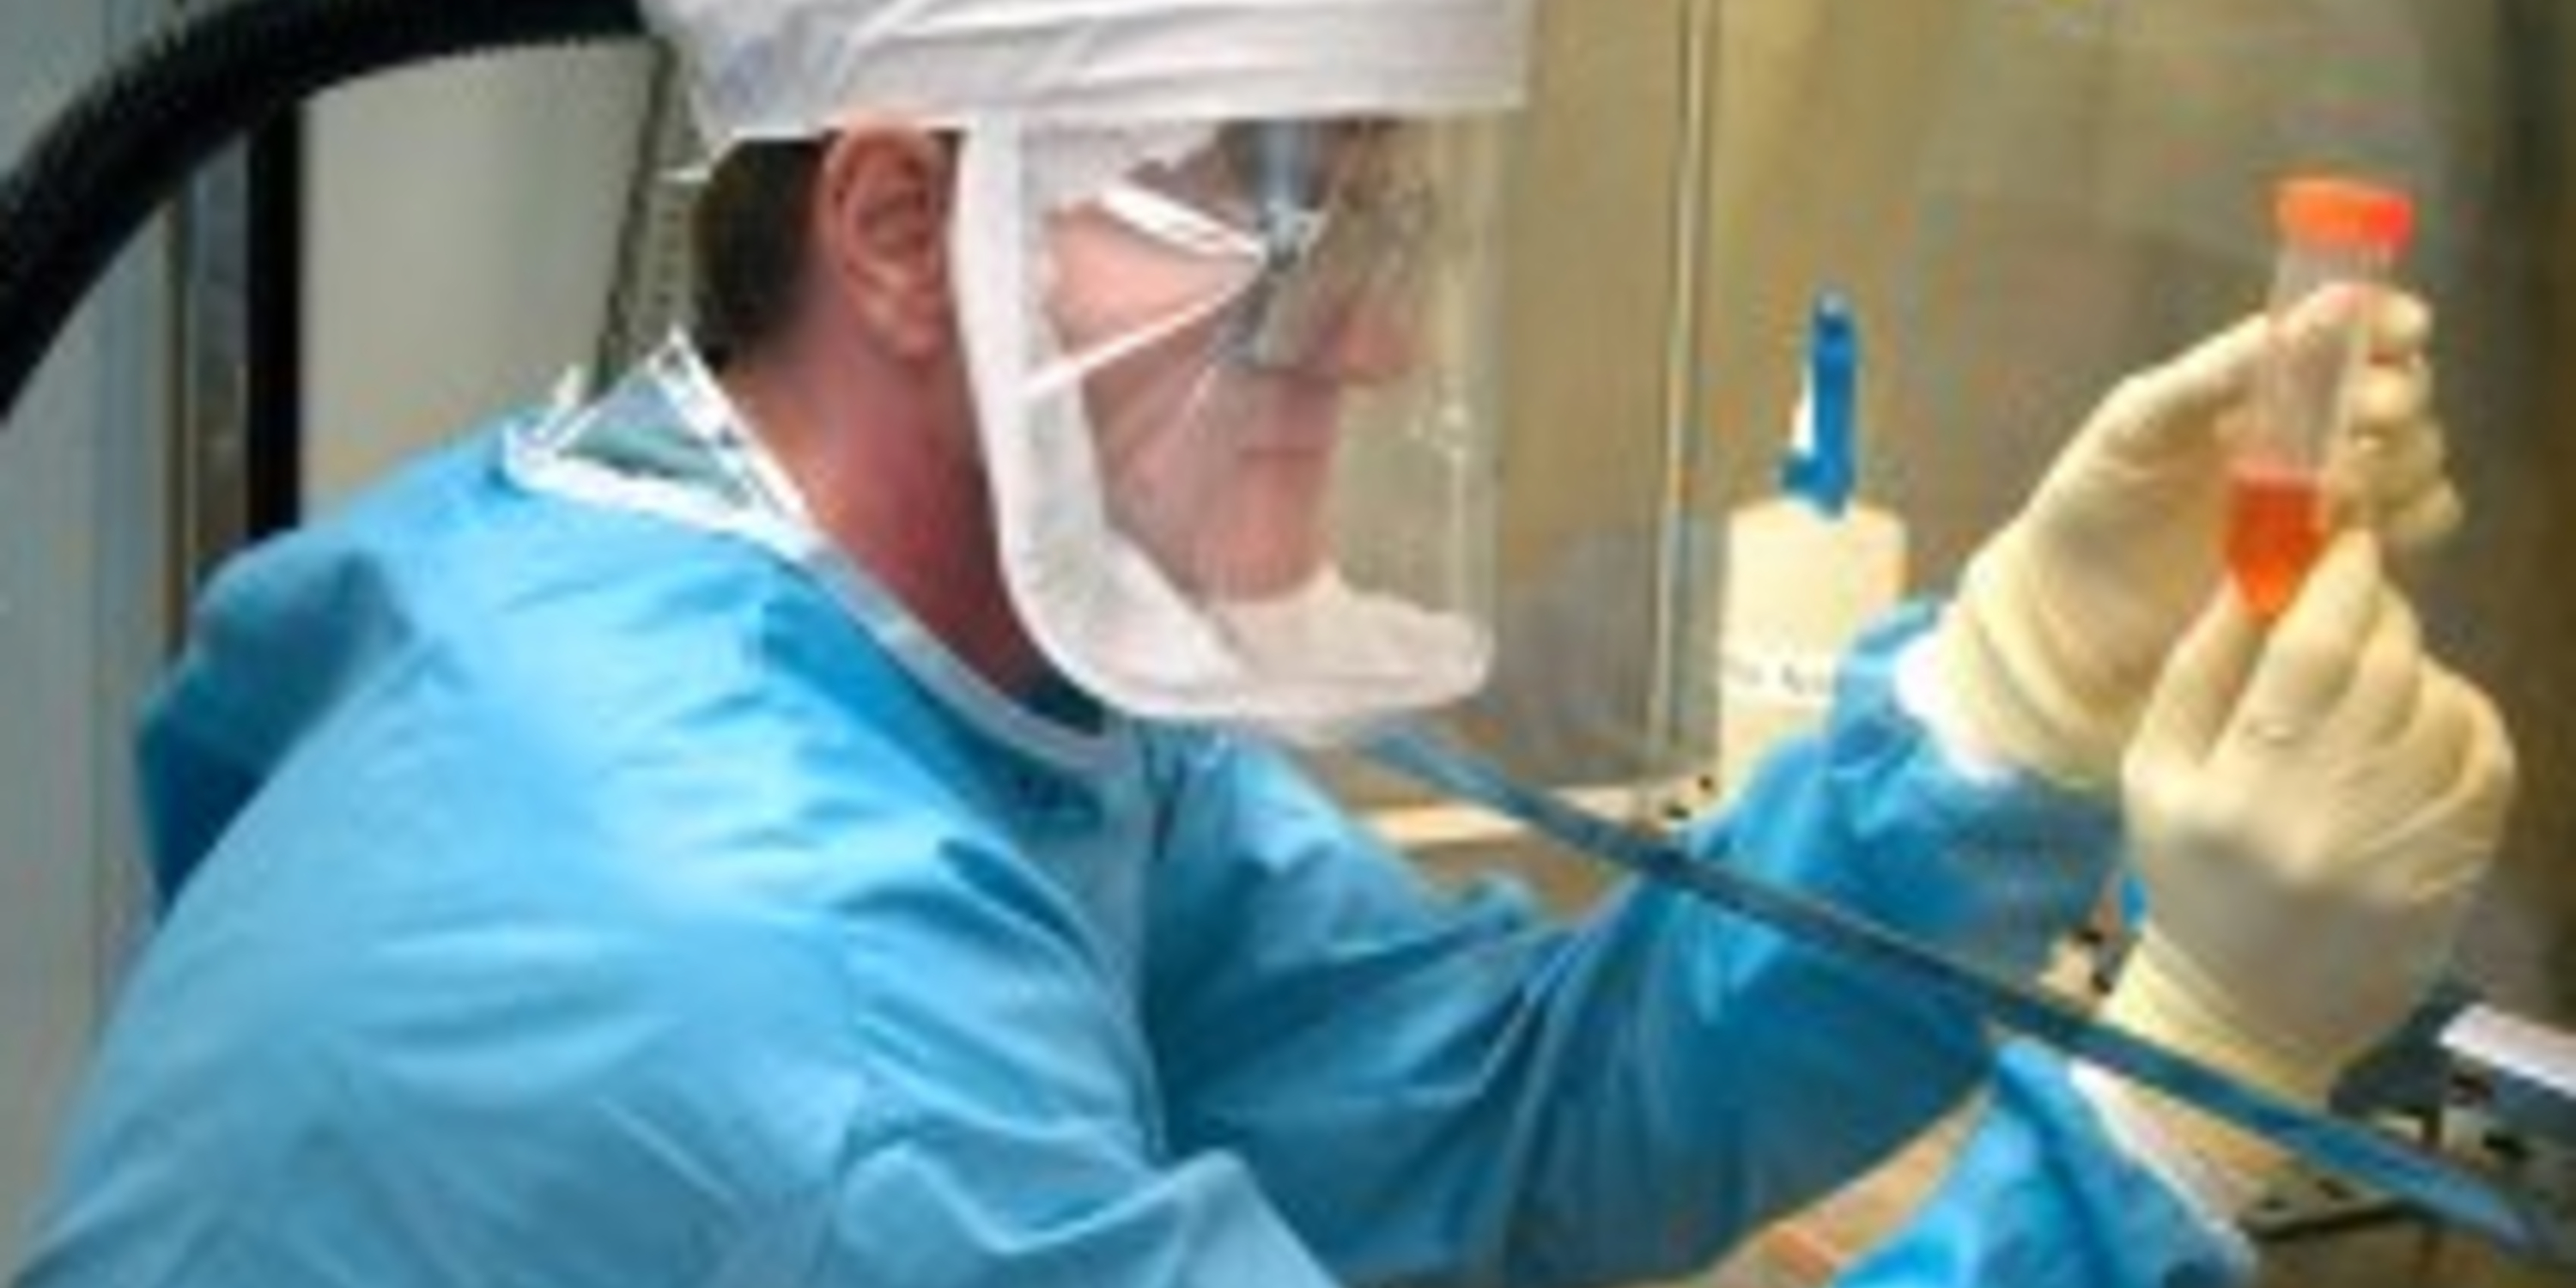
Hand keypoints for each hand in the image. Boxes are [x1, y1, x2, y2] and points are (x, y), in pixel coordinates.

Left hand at [1940, 297, 2451, 787]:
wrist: (2071, 615)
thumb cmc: (2093, 501)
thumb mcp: (2142, 420)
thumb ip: (2223, 367)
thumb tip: (2322, 306)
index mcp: (2259, 383)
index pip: (2351, 333)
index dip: (2385, 323)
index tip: (2403, 329)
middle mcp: (2309, 432)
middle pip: (2399, 394)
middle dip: (2394, 396)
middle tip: (2368, 413)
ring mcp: (2331, 496)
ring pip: (2418, 456)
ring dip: (2402, 459)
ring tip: (2336, 488)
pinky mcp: (2342, 561)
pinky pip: (2418, 525)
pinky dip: (2413, 518)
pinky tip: (2358, 529)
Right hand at [2106, 533, 2514, 1115]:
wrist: (2244, 1015)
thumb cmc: (2188, 880)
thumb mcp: (2154, 775)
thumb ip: (2198, 671)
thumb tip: (2251, 573)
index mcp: (2232, 788)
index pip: (2308, 652)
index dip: (2340, 581)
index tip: (2347, 542)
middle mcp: (2320, 816)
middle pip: (2384, 668)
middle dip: (2383, 614)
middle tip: (2364, 600)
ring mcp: (2396, 848)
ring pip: (2443, 706)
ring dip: (2423, 666)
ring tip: (2387, 675)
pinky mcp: (2450, 872)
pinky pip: (2487, 761)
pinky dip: (2468, 719)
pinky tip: (2430, 722)